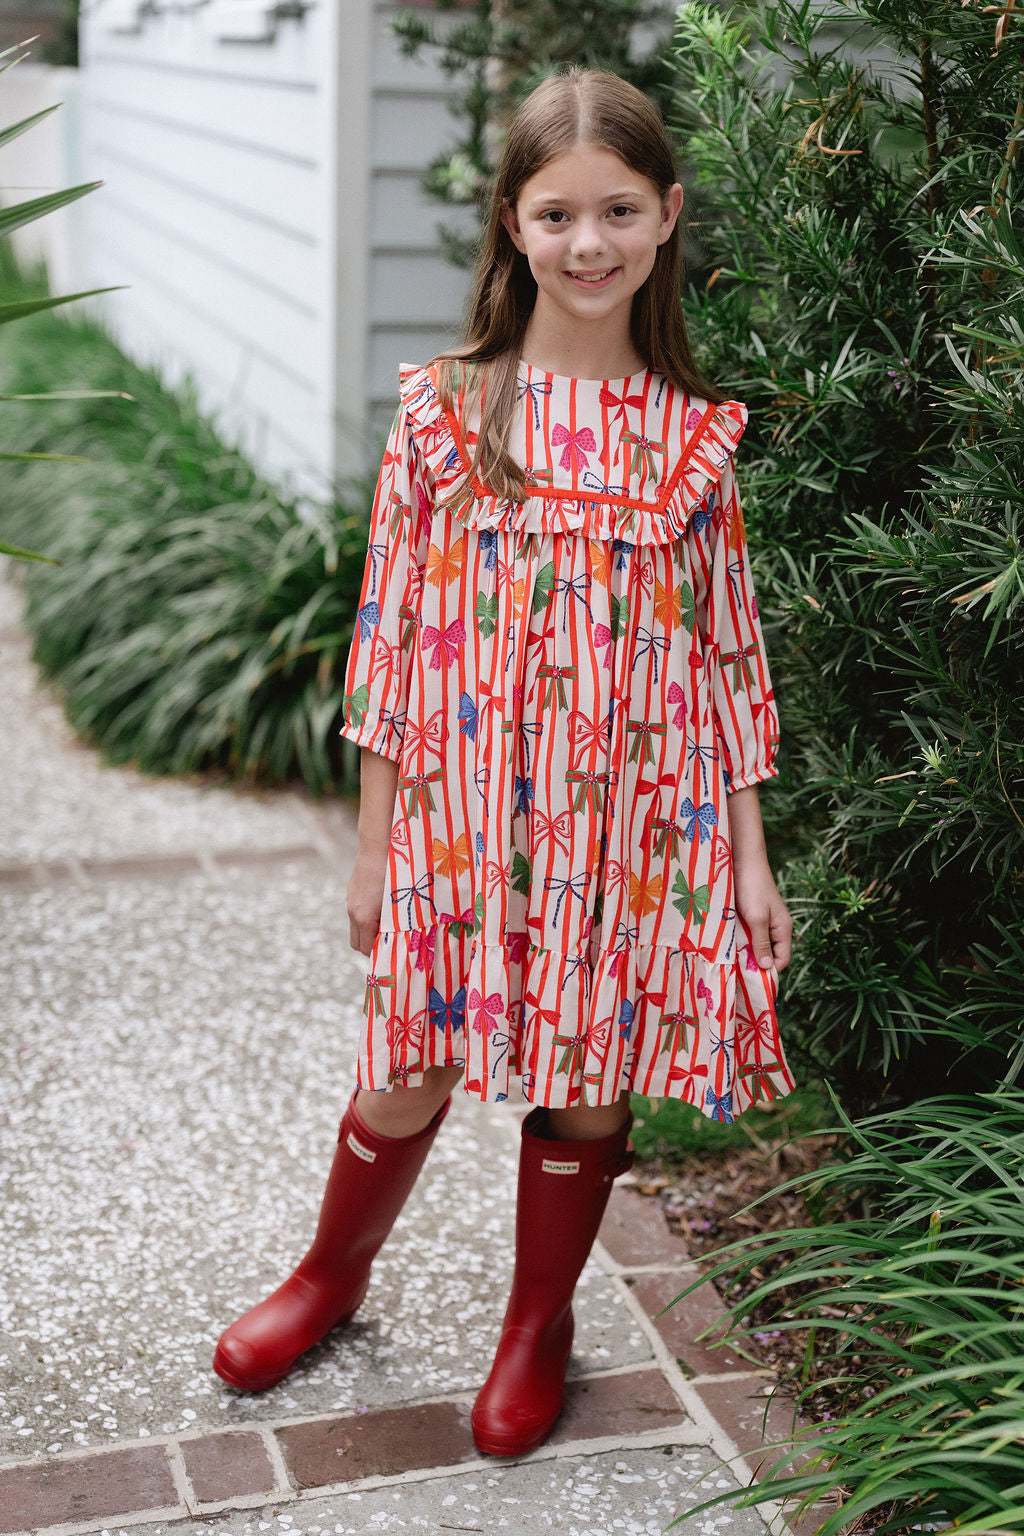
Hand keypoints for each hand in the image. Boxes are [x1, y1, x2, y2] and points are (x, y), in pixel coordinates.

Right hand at [347, 846, 388, 955]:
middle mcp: (353, 912)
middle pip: (357, 943)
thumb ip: (398, 924)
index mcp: (364, 918)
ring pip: (356, 928)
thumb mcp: (399, 903)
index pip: (366, 950)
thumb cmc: (395, 873)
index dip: (379, 955)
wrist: (378, 845)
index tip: (393, 953)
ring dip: (368, 932)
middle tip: (390, 944)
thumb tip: (404, 940)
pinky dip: (366, 919)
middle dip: (371, 948)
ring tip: (388, 926)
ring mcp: (350, 902)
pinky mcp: (351, 893)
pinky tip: (381, 908)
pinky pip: (355, 914)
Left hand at [734, 856, 792, 972]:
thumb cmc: (752, 888)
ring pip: (757, 944)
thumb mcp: (757, 919)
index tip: (750, 978)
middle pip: (769, 954)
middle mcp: (776, 927)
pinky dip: (741, 939)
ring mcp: (764, 920)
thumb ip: (761, 943)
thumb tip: (766, 967)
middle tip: (737, 968)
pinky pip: (749, 934)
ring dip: (746, 950)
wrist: (743, 861)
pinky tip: (728, 941)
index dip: (768, 971)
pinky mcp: (752, 915)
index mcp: (783, 929)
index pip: (782, 960)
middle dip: (755, 962)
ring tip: (731, 956)